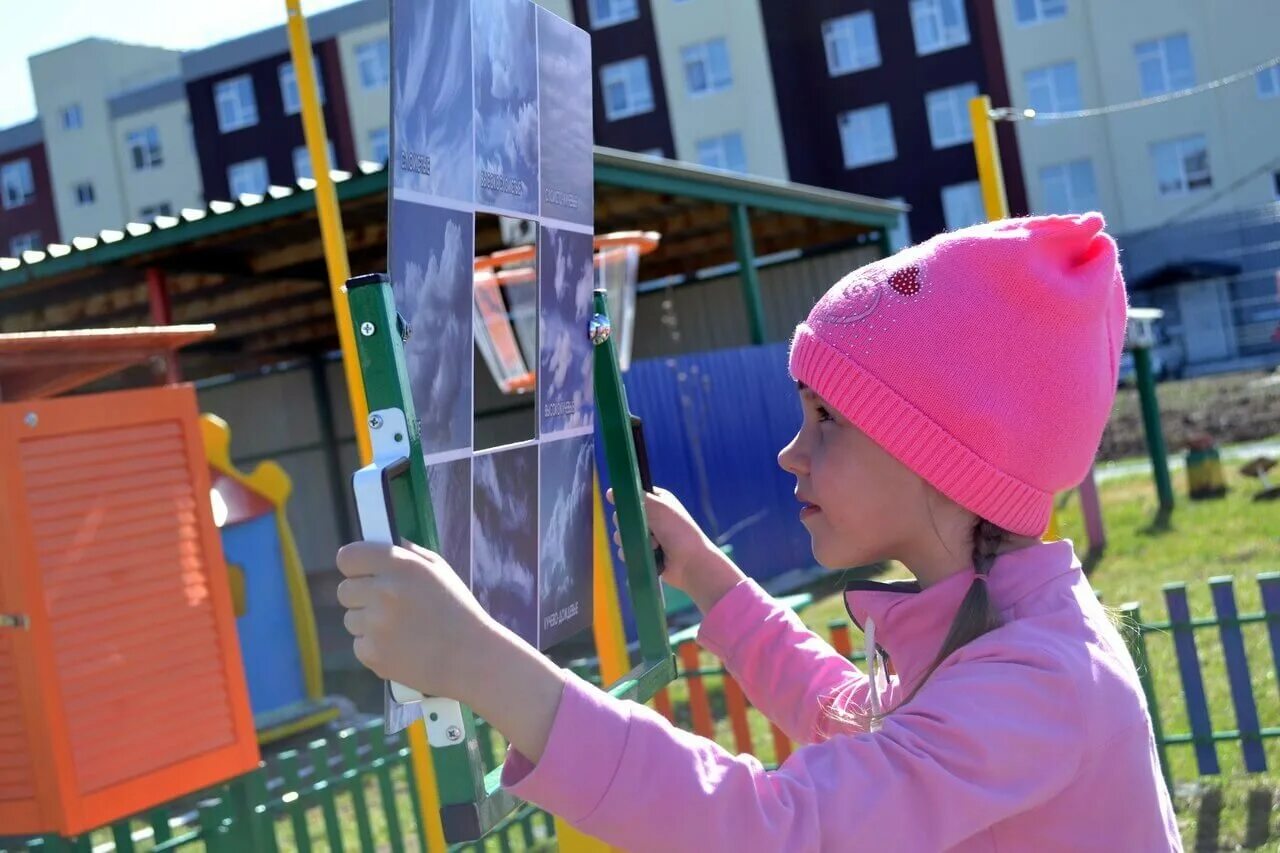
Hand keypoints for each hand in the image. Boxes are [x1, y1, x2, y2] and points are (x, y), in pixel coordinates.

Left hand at [336, 540, 498, 704]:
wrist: (472, 657)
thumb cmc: (457, 610)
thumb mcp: (439, 570)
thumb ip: (407, 554)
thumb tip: (380, 543)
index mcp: (400, 565)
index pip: (347, 557)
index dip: (355, 565)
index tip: (363, 572)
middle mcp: (384, 592)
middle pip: (344, 590)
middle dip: (361, 596)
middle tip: (387, 604)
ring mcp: (376, 625)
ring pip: (350, 619)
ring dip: (368, 623)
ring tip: (400, 628)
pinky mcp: (373, 654)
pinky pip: (359, 645)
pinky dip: (375, 646)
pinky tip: (401, 647)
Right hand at [606, 487, 744, 614]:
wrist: (690, 562)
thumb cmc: (678, 530)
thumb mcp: (658, 507)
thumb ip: (634, 497)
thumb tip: (609, 492)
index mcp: (657, 501)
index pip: (632, 496)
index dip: (629, 503)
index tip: (627, 508)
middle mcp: (650, 517)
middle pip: (622, 516)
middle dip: (630, 524)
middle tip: (645, 528)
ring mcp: (646, 536)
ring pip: (621, 535)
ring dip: (634, 540)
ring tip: (653, 545)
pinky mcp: (642, 553)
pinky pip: (625, 550)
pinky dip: (633, 553)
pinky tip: (648, 555)